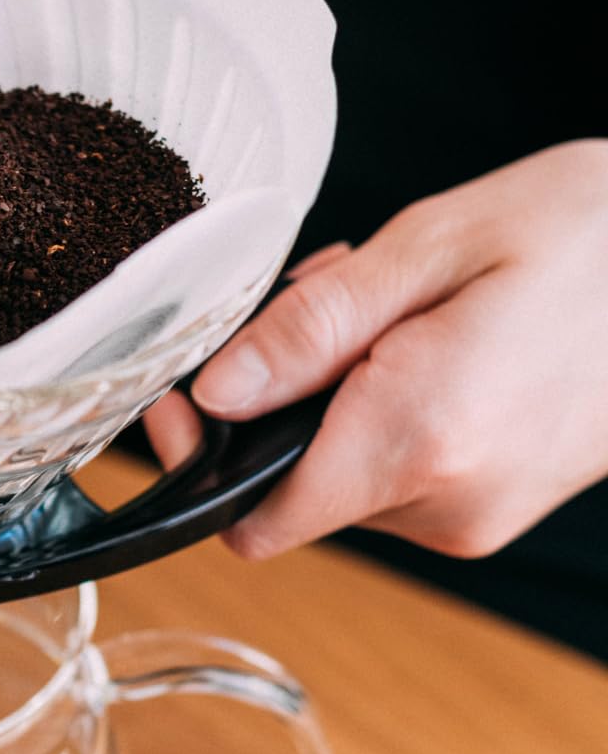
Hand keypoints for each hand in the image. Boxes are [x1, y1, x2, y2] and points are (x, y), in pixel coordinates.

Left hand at [144, 142, 607, 559]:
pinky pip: (396, 474)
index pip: (252, 516)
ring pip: (340, 475)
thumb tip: (215, 394)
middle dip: (285, 393)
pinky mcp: (492, 513)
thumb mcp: (434, 245)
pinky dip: (385, 411)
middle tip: (336, 294)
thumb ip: (313, 328)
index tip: (186, 391)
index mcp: (420, 437)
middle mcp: (446, 504)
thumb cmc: (589, 233)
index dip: (200, 459)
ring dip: (338, 394)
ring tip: (407, 307)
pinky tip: (436, 340)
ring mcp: (475, 520)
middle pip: (290, 484)